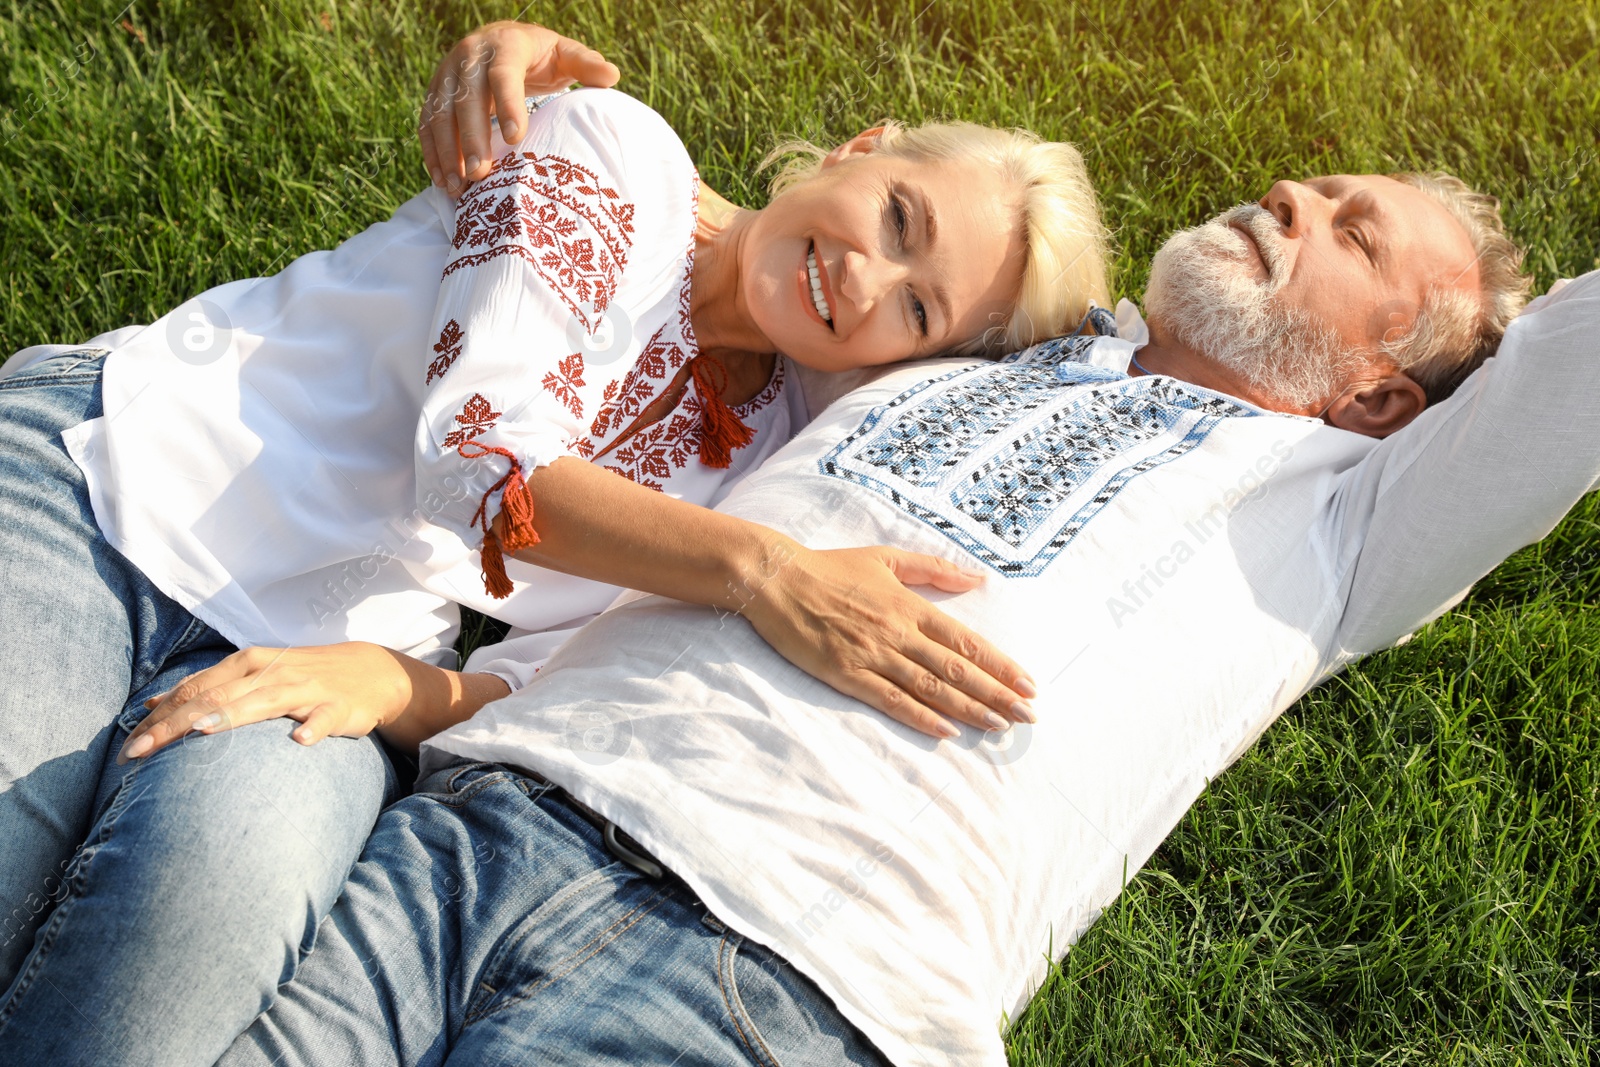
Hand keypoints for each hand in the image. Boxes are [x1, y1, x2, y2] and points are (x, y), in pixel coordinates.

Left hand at [118, 643, 416, 762]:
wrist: (369, 672)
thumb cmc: (301, 678)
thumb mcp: (252, 675)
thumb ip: (206, 688)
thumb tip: (151, 703)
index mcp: (246, 663)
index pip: (193, 689)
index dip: (157, 717)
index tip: (126, 748)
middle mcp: (270, 672)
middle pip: (214, 697)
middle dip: (172, 725)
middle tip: (137, 753)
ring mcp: (304, 688)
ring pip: (262, 702)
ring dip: (230, 717)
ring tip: (199, 734)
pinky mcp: (337, 707)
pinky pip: (324, 719)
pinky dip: (312, 728)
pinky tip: (299, 741)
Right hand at [419, 21, 619, 196]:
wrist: (498, 40)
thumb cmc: (539, 56)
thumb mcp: (564, 54)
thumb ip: (586, 64)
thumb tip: (612, 75)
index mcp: (505, 45)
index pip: (503, 75)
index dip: (507, 105)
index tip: (515, 139)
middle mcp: (470, 55)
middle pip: (466, 98)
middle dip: (471, 138)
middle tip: (480, 174)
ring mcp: (447, 74)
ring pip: (441, 113)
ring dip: (447, 152)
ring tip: (458, 187)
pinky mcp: (435, 93)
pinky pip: (428, 123)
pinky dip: (433, 153)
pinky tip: (443, 181)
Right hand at [736, 545, 1037, 739]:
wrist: (776, 578)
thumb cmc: (831, 567)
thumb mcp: (887, 557)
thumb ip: (934, 569)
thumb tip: (978, 579)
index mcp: (910, 606)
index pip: (965, 640)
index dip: (999, 664)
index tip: (1028, 683)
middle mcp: (897, 632)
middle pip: (956, 668)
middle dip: (996, 694)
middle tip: (1028, 716)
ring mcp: (872, 655)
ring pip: (930, 687)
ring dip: (968, 709)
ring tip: (998, 726)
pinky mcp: (845, 674)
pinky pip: (889, 699)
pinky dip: (920, 716)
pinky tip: (945, 731)